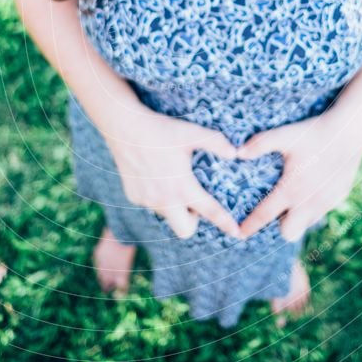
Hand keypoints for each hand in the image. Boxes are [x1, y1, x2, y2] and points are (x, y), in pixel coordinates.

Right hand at [105, 105, 241, 240]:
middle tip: (194, 200)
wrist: (125, 128)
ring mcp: (146, 200)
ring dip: (174, 206)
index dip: (225, 223)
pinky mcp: (133, 196)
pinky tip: (155, 176)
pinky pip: (151, 205)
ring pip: (167, 215)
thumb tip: (236, 152)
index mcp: (182, 186)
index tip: (237, 233)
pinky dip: (158, 198)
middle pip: (185, 230)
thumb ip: (215, 142)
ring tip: (172, 181)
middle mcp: (164, 199)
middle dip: (193, 221)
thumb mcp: (191, 133)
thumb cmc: (161, 130)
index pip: (209, 211)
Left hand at [236, 110, 361, 241]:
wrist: (349, 131)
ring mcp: (326, 202)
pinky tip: (312, 187)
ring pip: (307, 223)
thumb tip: (237, 153)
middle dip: (280, 225)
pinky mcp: (339, 198)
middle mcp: (309, 201)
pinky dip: (312, 206)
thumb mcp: (285, 135)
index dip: (250, 226)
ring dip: (298, 216)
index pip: (265, 214)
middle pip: (289, 232)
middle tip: (277, 208)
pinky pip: (321, 212)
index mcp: (292, 188)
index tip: (239, 234)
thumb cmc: (314, 132)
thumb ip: (260, 143)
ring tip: (294, 196)